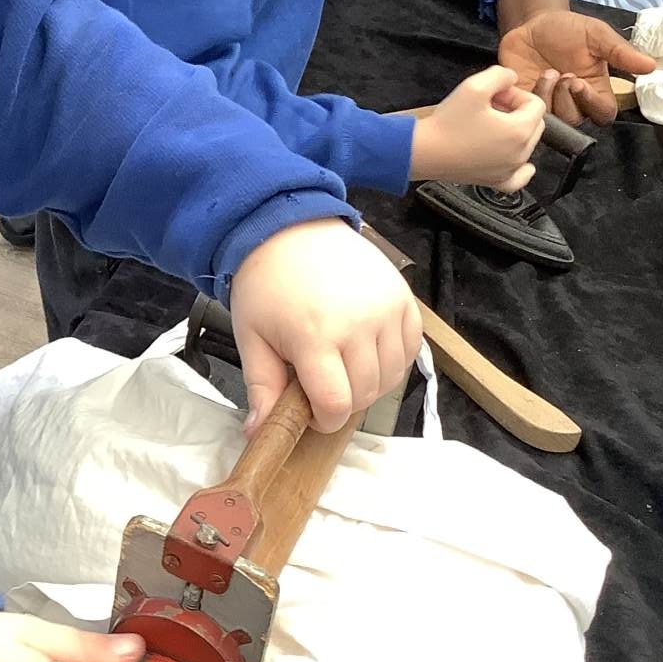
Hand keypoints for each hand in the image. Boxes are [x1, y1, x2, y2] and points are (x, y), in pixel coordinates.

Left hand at [230, 219, 422, 434]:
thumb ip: (261, 387)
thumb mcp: (252, 337)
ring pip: (392, 377)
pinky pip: (410, 349)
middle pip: (366, 395)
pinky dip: (393, 360)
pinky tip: (367, 351)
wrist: (290, 228)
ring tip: (343, 366)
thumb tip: (260, 433)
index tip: (313, 414)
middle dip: (344, 402)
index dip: (325, 420)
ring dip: (370, 384)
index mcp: (315, 337)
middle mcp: (358, 324)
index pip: (336, 404)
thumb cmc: (266, 283)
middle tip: (322, 384)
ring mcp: (386, 310)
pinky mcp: (403, 298)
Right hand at [409, 66, 545, 189]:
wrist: (424, 152)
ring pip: (527, 145)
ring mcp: (509, 170)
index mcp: (520, 130)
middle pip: (534, 124)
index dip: (514, 94)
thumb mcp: (475, 85)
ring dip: (512, 132)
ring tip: (487, 126)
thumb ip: (501, 74)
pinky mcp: (496, 181)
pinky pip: (520, 176)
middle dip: (516, 111)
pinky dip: (520, 167)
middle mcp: (520, 153)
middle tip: (489, 108)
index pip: (535, 104)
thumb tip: (512, 78)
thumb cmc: (447, 122)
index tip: (493, 95)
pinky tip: (511, 157)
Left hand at [497, 6, 655, 128]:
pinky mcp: (525, 104)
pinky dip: (527, 98)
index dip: (592, 103)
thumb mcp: (596, 34)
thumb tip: (651, 66)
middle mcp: (575, 104)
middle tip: (561, 73)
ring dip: (547, 96)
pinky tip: (530, 78)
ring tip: (546, 72)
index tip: (579, 81)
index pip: (603, 114)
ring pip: (552, 121)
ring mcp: (549, 107)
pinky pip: (527, 115)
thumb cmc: (568, 29)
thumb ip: (620, 52)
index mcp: (596, 90)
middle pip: (576, 122)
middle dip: (566, 99)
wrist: (532, 23)